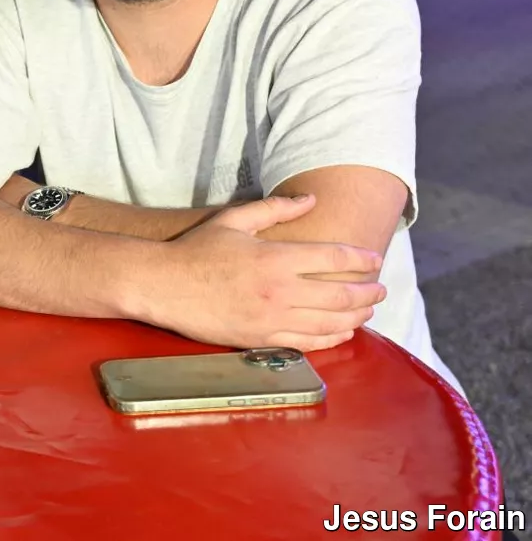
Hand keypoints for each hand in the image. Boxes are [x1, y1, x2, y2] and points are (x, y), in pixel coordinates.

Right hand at [142, 194, 386, 351]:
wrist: (162, 285)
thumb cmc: (196, 249)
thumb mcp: (233, 219)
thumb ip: (275, 208)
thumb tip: (311, 199)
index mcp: (274, 258)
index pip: (333, 259)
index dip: (360, 258)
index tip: (374, 258)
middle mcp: (278, 291)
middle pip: (341, 295)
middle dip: (368, 292)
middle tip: (380, 288)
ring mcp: (271, 318)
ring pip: (331, 323)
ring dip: (357, 316)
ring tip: (368, 309)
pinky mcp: (261, 339)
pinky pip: (308, 343)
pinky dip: (333, 338)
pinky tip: (342, 331)